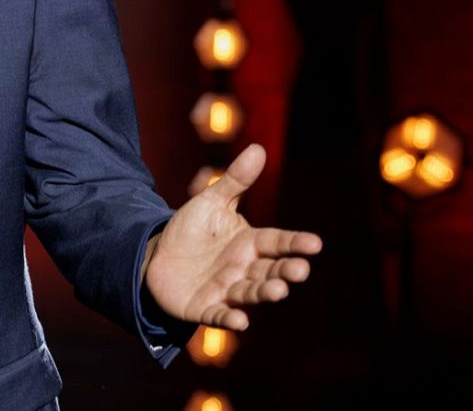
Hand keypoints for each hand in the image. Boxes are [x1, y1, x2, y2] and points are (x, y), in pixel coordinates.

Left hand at [143, 143, 321, 330]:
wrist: (158, 255)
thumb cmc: (192, 229)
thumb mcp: (211, 201)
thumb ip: (235, 180)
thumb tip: (259, 148)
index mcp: (249, 243)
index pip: (277, 242)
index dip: (295, 243)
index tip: (315, 243)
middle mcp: (244, 269)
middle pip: (269, 270)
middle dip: (285, 271)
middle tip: (300, 270)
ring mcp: (226, 290)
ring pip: (250, 294)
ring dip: (264, 294)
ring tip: (278, 291)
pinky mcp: (205, 308)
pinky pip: (220, 315)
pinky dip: (230, 320)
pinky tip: (240, 323)